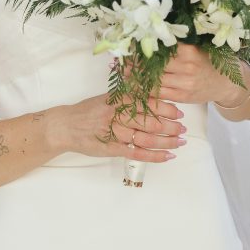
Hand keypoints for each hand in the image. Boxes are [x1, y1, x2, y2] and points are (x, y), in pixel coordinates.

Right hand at [49, 92, 188, 162]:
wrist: (66, 126)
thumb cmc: (89, 111)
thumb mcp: (108, 97)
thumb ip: (128, 95)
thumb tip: (153, 93)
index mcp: (120, 100)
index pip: (149, 103)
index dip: (167, 108)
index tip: (180, 112)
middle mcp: (119, 115)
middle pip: (151, 122)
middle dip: (171, 126)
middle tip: (184, 129)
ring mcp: (115, 133)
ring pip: (147, 139)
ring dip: (167, 142)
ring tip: (180, 142)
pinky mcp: (112, 148)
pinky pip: (137, 153)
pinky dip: (155, 156)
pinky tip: (168, 156)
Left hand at [125, 41, 246, 105]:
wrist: (225, 82)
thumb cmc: (207, 61)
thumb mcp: (195, 48)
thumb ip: (176, 44)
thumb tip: (148, 36)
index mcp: (188, 50)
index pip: (159, 48)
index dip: (141, 48)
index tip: (127, 46)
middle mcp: (186, 66)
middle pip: (153, 64)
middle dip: (134, 63)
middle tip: (119, 60)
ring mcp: (185, 83)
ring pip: (154, 80)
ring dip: (136, 78)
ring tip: (123, 72)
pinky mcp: (183, 96)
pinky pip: (160, 93)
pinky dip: (146, 90)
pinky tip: (135, 86)